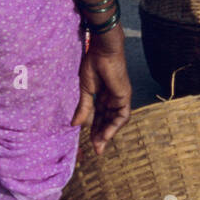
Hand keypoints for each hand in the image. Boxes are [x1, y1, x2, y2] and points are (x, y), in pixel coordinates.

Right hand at [73, 33, 131, 153]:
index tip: (89, 143)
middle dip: (101, 135)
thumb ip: (83, 107)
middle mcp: (112, 98)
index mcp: (102, 95)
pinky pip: (122, 115)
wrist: (102, 50)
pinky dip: (115, 126)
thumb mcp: (85, 90)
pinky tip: (106, 134)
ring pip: (115, 121)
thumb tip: (75, 125)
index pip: (99, 116)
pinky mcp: (124, 96)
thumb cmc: (93, 64)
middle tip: (95, 149)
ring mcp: (119, 97)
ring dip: (107, 133)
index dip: (94, 129)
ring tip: (99, 145)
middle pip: (107, 120)